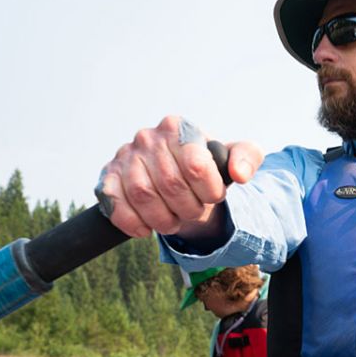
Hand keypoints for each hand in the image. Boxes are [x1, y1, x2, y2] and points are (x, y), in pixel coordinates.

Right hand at [95, 115, 263, 237]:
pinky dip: (133, 223)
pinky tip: (147, 228)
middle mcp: (148, 137)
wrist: (179, 178)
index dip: (209, 191)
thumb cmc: (209, 166)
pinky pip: (116, 205)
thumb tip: (239, 174)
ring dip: (163, 219)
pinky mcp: (107, 177)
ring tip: (174, 221)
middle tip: (194, 212)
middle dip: (188, 208)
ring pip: (143, 196)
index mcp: (179, 128)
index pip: (196, 165)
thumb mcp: (235, 157)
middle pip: (170, 184)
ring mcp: (125, 156)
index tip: (213, 196)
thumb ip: (248, 157)